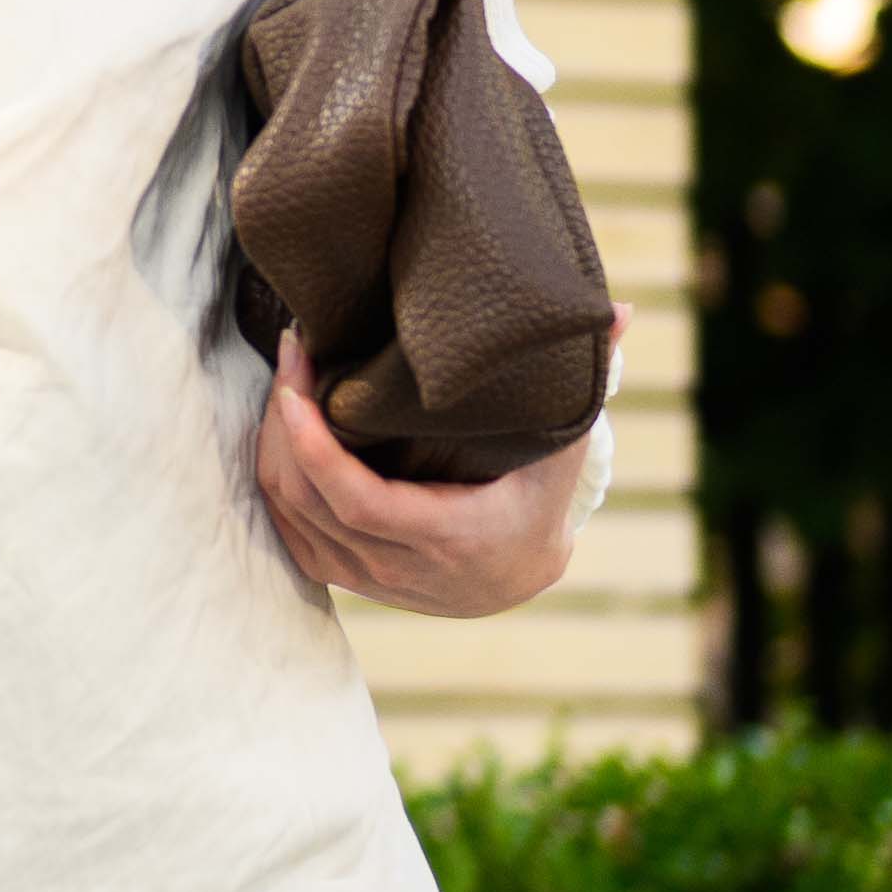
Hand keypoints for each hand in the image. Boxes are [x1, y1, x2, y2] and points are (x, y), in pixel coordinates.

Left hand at [254, 358, 593, 618]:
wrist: (520, 574)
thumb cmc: (538, 497)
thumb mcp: (562, 442)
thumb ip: (587, 379)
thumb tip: (619, 311)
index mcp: (451, 538)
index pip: (357, 502)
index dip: (313, 446)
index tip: (296, 384)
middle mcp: (402, 568)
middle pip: (309, 501)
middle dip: (283, 425)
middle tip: (290, 355)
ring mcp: (368, 580)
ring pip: (290, 517)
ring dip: (272, 446)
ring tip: (286, 378)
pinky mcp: (346, 577)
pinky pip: (289, 533)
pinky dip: (275, 480)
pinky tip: (278, 428)